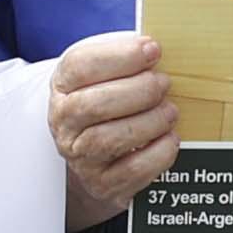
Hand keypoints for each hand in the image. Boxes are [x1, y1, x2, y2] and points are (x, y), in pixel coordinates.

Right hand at [51, 31, 175, 231]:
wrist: (95, 159)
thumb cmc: (107, 108)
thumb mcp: (106, 77)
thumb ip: (123, 61)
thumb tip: (153, 48)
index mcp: (63, 87)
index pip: (79, 66)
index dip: (119, 56)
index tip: (153, 49)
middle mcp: (63, 122)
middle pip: (93, 104)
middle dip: (138, 90)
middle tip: (164, 83)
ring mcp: (80, 156)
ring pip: (110, 139)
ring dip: (149, 121)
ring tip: (170, 111)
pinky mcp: (102, 183)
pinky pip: (132, 170)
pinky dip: (158, 152)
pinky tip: (169, 139)